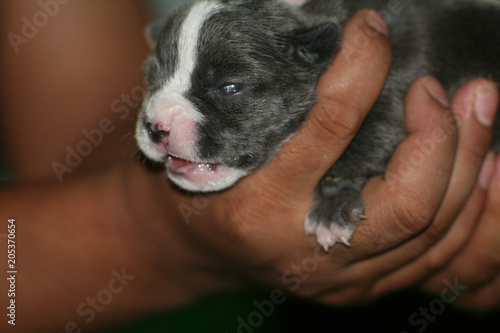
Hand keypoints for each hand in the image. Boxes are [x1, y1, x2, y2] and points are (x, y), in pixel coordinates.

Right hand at [145, 10, 495, 303]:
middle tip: (445, 88)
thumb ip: (270, 104)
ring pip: (430, 231)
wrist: (196, 250)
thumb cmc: (200, 187)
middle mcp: (302, 249)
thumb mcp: (214, 141)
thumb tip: (334, 46)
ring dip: (467, 165)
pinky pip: (431, 258)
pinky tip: (475, 168)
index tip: (373, 30)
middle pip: (407, 200)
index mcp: (259, 206)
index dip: (364, 68)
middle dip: (442, 135)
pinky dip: (463, 209)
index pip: (332, 127)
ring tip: (476, 113)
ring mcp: (335, 279)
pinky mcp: (355, 289)